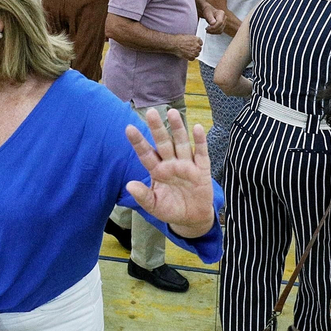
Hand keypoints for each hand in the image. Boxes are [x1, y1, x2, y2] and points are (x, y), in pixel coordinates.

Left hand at [123, 109, 214, 236]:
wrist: (192, 218)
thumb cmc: (171, 209)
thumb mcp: (154, 206)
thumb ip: (143, 196)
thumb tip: (129, 185)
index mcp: (157, 171)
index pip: (146, 154)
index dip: (138, 142)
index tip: (129, 128)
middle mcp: (171, 164)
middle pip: (163, 143)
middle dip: (157, 128)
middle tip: (151, 112)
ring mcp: (186, 165)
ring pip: (181, 143)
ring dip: (178, 128)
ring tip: (172, 112)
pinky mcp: (202, 169)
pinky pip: (201, 153)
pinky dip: (199, 141)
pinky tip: (197, 128)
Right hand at [173, 35, 202, 60]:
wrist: (174, 44)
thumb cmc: (179, 39)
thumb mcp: (188, 36)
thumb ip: (193, 40)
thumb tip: (193, 43)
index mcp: (197, 39)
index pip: (201, 43)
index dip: (197, 45)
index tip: (194, 46)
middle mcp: (197, 46)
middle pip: (199, 49)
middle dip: (195, 49)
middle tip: (190, 49)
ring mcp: (195, 52)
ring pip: (197, 54)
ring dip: (193, 54)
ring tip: (187, 52)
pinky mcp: (191, 57)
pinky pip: (193, 59)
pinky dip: (190, 58)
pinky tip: (186, 55)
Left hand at [202, 3, 226, 35]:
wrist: (209, 12)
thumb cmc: (208, 11)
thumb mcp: (207, 14)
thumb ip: (210, 18)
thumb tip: (213, 23)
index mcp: (221, 13)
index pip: (220, 22)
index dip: (214, 26)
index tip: (208, 28)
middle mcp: (224, 18)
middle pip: (220, 27)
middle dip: (213, 30)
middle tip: (206, 29)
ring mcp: (224, 22)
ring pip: (220, 30)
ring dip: (213, 32)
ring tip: (207, 30)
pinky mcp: (222, 26)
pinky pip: (219, 31)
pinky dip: (214, 32)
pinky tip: (210, 31)